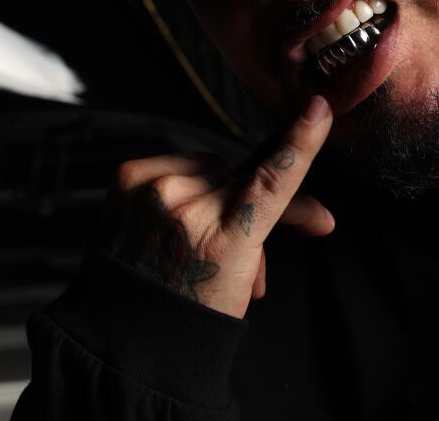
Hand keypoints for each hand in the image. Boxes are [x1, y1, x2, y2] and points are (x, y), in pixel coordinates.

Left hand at [99, 94, 334, 317]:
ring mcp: (156, 192)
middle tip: (237, 239)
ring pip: (211, 167)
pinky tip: (173, 210)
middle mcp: (188, 211)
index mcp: (224, 241)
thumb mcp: (242, 280)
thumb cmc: (188, 308)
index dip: (299, 145)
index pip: (272, 182)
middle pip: (241, 177)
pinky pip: (178, 161)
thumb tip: (315, 214)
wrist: (121, 328)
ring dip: (211, 191)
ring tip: (195, 232)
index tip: (316, 110)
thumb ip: (270, 228)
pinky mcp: (130, 177)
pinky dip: (181, 181)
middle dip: (244, 202)